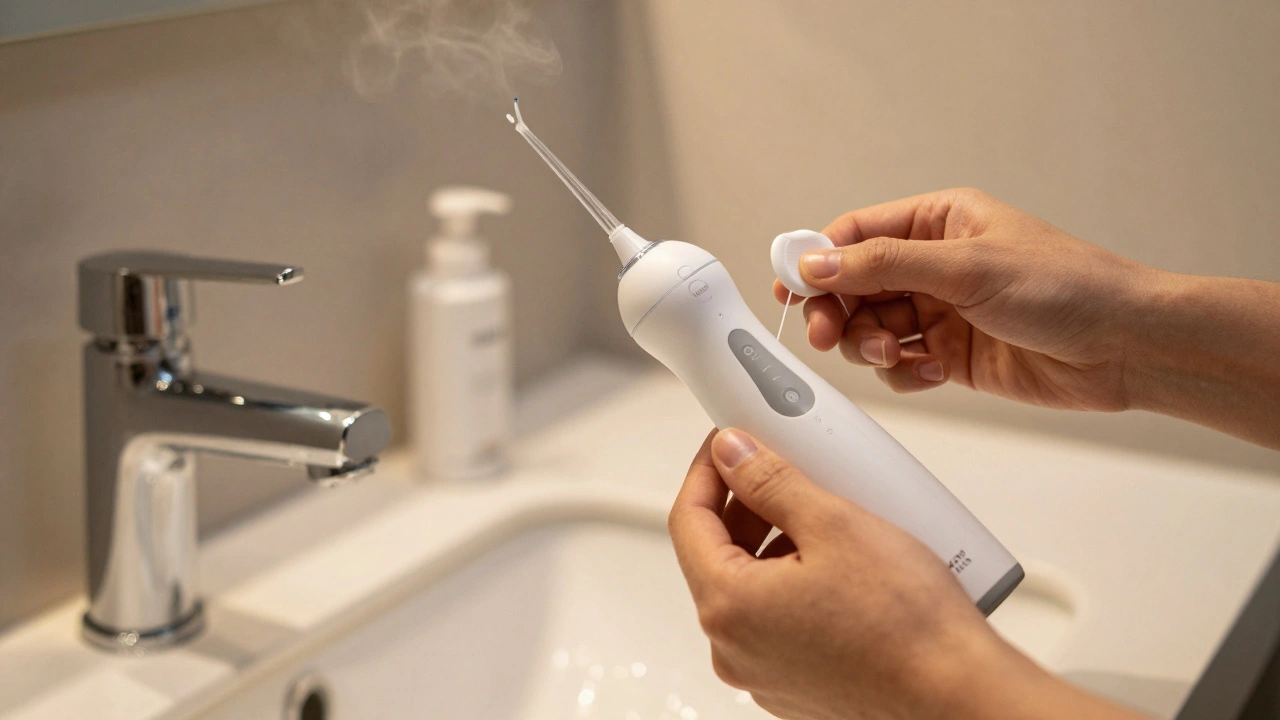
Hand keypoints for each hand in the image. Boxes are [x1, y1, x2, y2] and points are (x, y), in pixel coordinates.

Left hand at [669, 428, 1149, 719]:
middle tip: (783, 468)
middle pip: (718, 554)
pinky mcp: (797, 686)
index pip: (689, 519)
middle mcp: (734, 649)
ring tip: (826, 514)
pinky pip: (780, 620)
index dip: (708, 470)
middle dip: (747, 505)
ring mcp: (763, 673)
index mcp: (728, 607)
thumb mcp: (835, 523)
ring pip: (752, 587)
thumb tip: (733, 452)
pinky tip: (842, 564)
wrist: (961, 698)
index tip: (730, 443)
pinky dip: (798, 583)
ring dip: (777, 543)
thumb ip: (771, 480)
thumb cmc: (908, 627)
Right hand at [773, 188, 1153, 411]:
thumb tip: (815, 262)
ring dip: (872, 346)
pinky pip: (902, 366)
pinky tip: (934, 373)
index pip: (854, 234)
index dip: (816, 260)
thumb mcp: (965, 266)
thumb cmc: (1066, 287)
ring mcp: (943, 312)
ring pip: (872, 329)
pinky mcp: (954, 356)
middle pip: (853, 287)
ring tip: (898, 354)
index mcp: (938, 222)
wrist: (1127, 347)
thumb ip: (882, 265)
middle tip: (826, 336)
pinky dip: (905, 374)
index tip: (788, 288)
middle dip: (838, 313)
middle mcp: (935, 264)